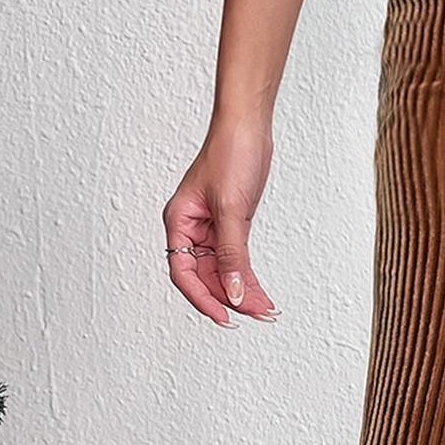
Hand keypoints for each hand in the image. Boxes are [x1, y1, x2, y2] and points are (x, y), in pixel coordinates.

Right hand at [162, 118, 279, 326]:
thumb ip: (232, 254)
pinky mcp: (229, 225)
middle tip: (258, 313)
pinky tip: (259, 292)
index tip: (225, 318)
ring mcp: (210, 228)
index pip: (183, 272)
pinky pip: (234, 259)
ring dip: (241, 291)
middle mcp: (191, 228)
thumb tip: (232, 292)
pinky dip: (246, 276)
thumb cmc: (230, 153)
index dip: (202, 299)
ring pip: (222, 272)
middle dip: (230, 298)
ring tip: (265, 309)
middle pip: (205, 277)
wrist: (248, 127)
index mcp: (179, 221)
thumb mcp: (231, 209)